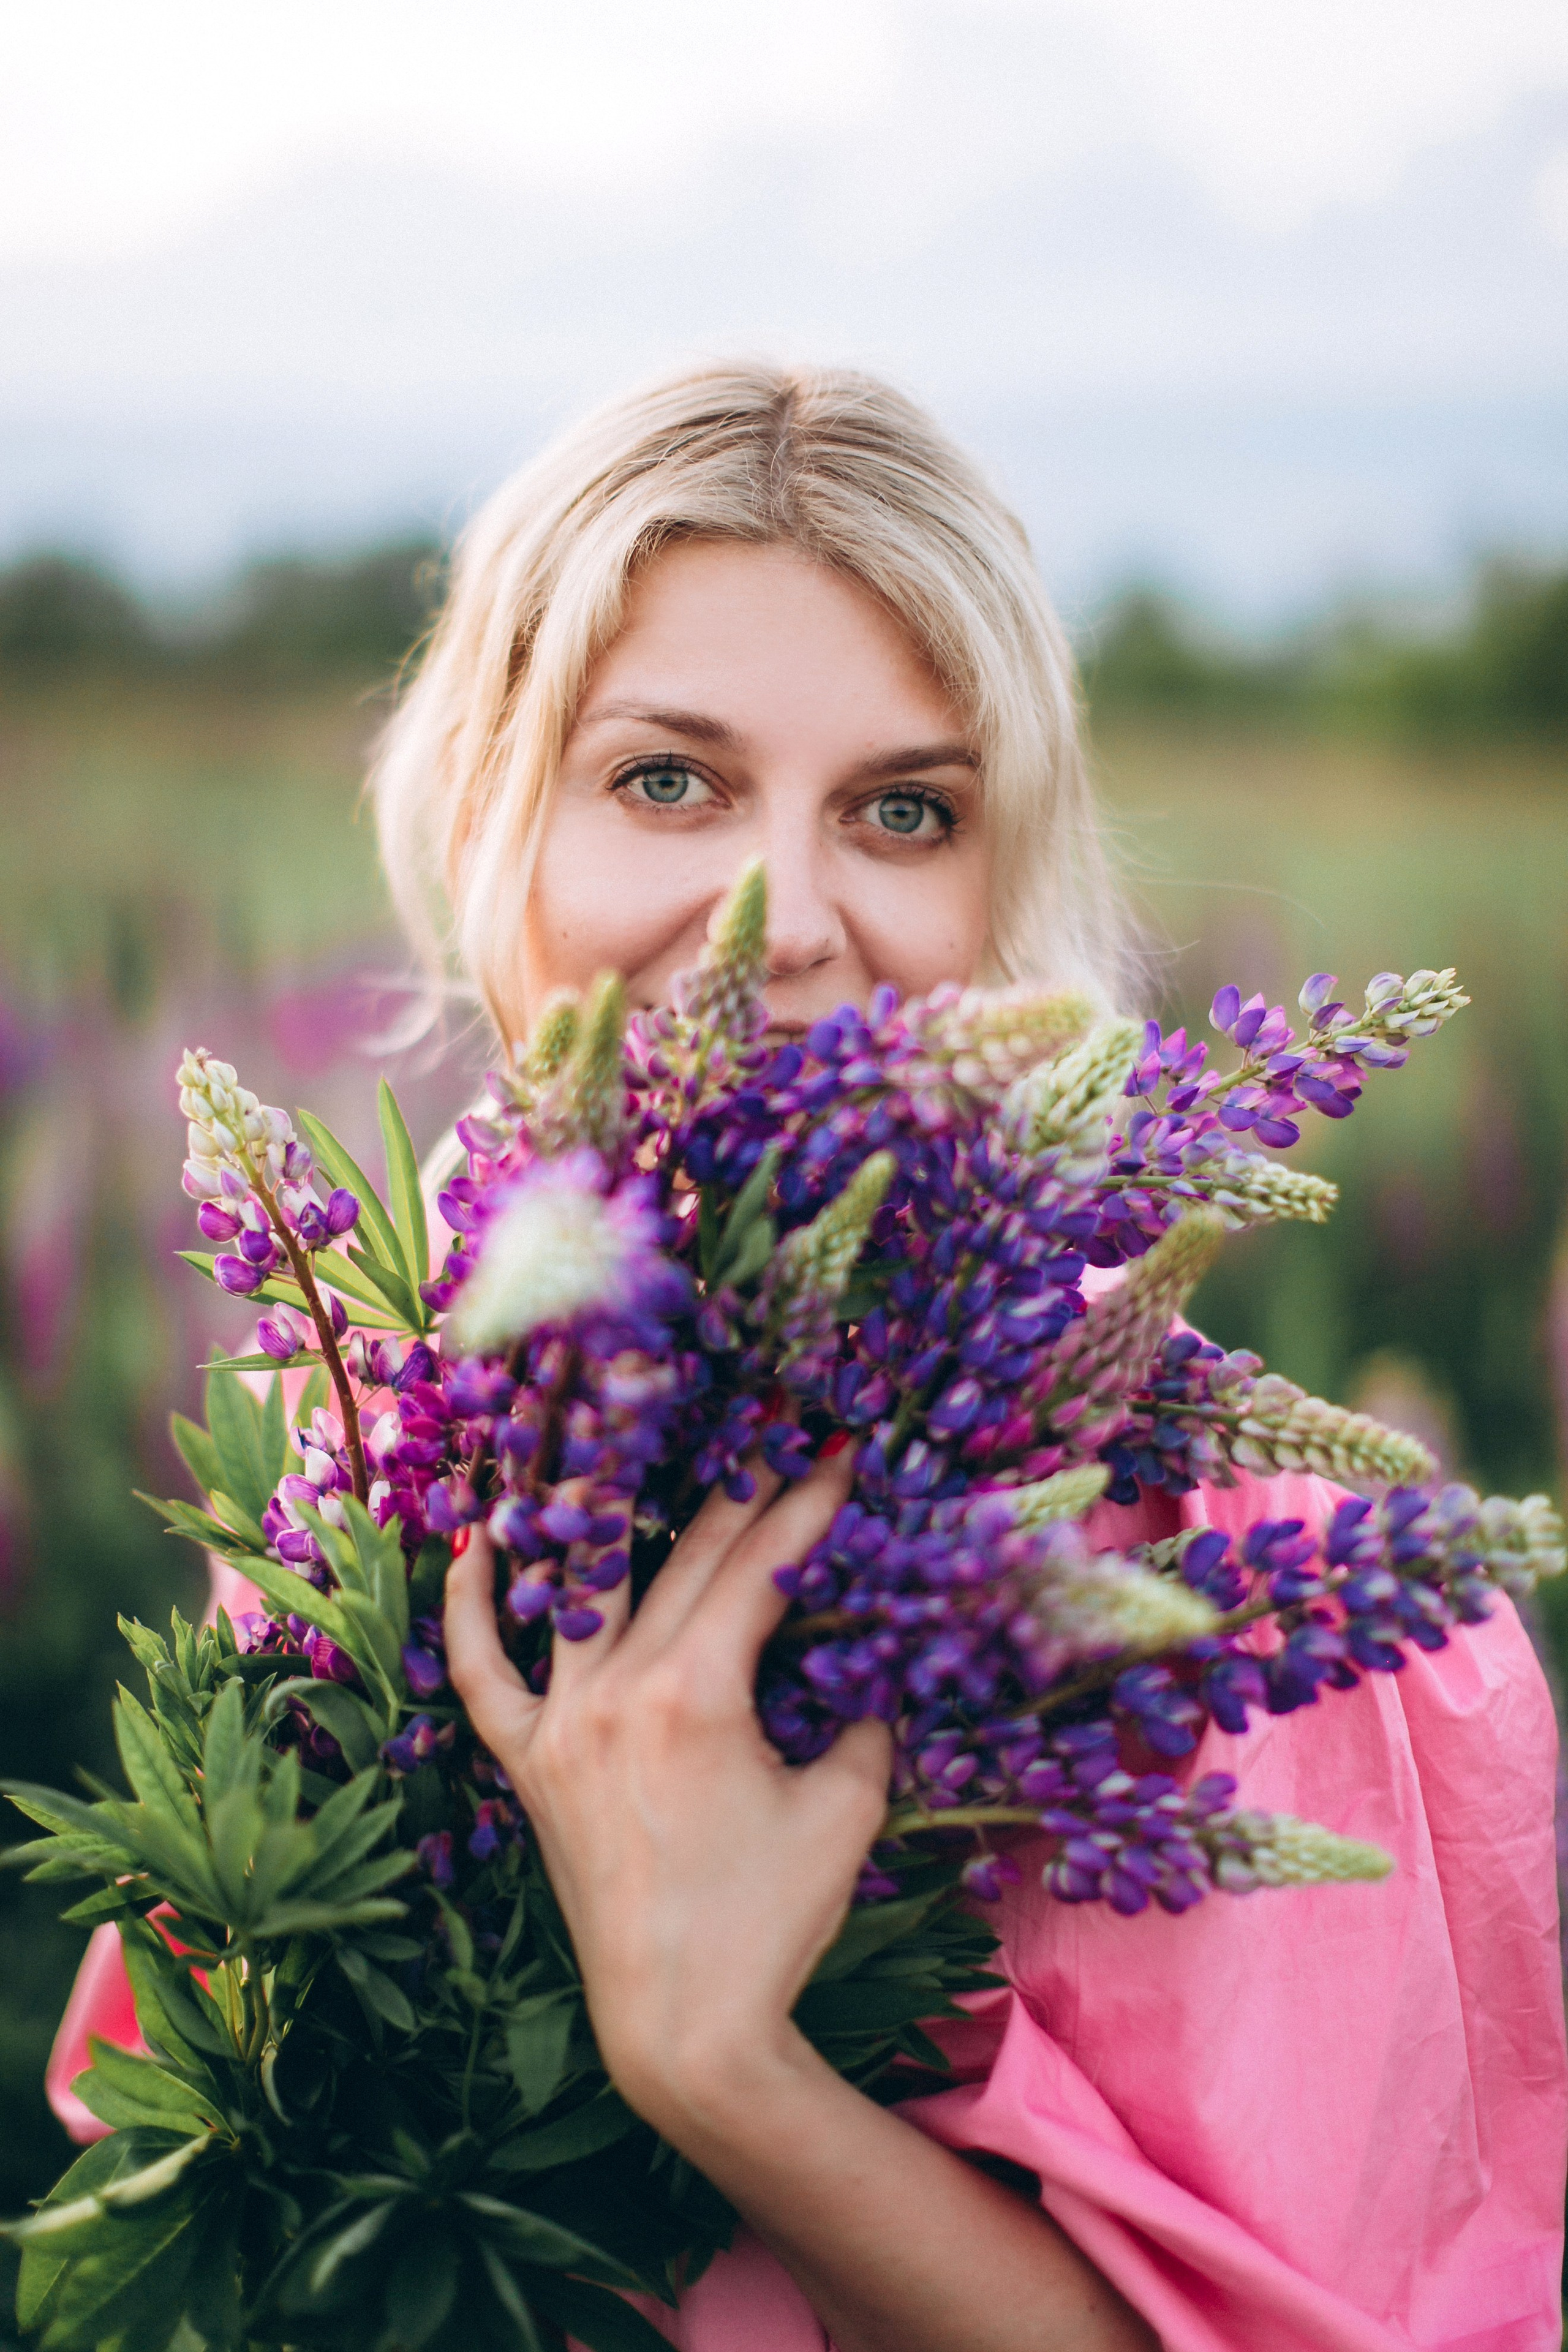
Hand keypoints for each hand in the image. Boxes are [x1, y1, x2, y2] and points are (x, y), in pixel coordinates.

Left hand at [444, 1449, 891, 2137]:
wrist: (686, 2024)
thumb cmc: (774, 1918)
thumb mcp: (846, 1804)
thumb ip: (860, 1714)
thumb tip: (869, 1653)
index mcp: (695, 1693)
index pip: (759, 1564)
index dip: (809, 1501)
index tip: (843, 1449)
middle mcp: (615, 1691)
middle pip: (683, 1559)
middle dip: (739, 1488)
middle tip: (775, 1431)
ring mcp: (560, 1725)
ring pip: (577, 1584)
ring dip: (606, 1505)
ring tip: (629, 1432)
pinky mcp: (527, 1765)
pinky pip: (482, 1671)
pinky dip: (471, 1604)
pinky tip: (478, 1539)